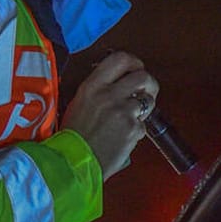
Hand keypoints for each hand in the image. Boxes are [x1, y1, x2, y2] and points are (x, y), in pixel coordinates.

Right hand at [61, 51, 159, 179]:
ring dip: (144, 108)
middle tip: (145, 92)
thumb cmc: (71, 137)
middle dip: (149, 84)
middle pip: (143, 76)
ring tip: (132, 117)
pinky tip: (123, 137)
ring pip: (148, 101)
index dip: (134, 62)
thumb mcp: (78, 104)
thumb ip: (98, 90)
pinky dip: (136, 131)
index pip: (120, 59)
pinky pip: (143, 125)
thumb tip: (117, 83)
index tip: (136, 68)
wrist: (73, 162)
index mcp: (92, 86)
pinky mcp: (132, 129)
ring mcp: (123, 112)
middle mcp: (108, 95)